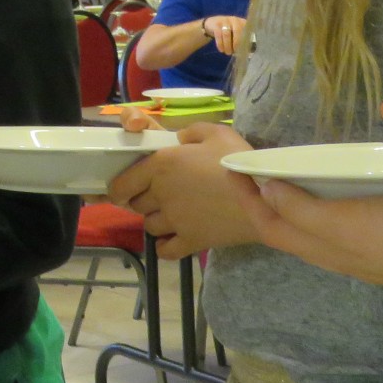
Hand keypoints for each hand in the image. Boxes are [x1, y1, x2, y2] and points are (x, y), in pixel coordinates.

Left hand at [107, 124, 258, 258]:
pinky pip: (165, 250)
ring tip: (172, 214)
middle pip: (137, 204)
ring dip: (156, 220)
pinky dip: (164, 246)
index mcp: (161, 166)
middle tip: (160, 194)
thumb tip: (179, 140)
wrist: (264, 196)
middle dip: (143, 200)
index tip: (122, 189)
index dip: (118, 187)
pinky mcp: (191, 241)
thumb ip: (190, 132)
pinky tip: (174, 237)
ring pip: (149, 226)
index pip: (122, 184)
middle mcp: (161, 194)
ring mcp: (174, 221)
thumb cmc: (238, 160)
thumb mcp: (215, 132)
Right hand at [205, 16, 245, 56]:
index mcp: (243, 23)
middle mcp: (235, 20)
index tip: (245, 49)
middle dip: (236, 43)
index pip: (248, 30)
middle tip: (235, 52)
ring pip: (227, 34)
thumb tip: (246, 51)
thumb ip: (242, 41)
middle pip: (238, 31)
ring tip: (228, 52)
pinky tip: (221, 49)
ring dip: (227, 45)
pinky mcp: (216, 24)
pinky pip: (219, 35)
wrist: (212, 24)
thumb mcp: (236, 35)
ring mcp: (225, 21)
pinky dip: (220, 44)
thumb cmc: (228, 33)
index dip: (247, 40)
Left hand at [230, 178, 382, 315]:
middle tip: (255, 167)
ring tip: (292, 170)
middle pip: (291, 229)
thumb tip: (262, 193)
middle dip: (267, 200)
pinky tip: (344, 184)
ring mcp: (369, 251)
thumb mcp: (345, 221)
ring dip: (298, 200)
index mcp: (324, 250)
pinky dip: (332, 199)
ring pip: (319, 226)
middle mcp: (340, 254)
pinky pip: (349, 219)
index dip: (246, 199)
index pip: (270, 226)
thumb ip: (302, 210)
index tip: (231, 166)